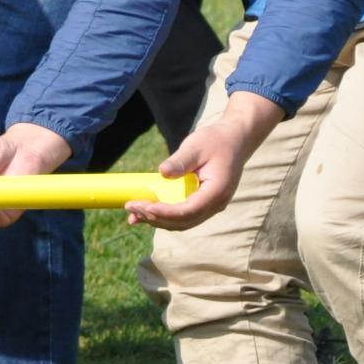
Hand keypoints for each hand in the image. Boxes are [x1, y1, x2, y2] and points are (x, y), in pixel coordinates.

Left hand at [128, 97, 279, 229]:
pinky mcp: (203, 203)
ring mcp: (211, 206)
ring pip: (183, 222)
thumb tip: (162, 172)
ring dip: (158, 220)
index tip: (143, 206)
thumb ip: (180, 161)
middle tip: (130, 207)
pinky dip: (164, 216)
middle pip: (184, 221)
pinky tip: (145, 213)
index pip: (188, 210)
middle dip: (155, 217)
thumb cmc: (215, 141)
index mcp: (217, 191)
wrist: (234, 141)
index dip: (164, 212)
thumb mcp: (196, 146)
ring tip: (133, 213)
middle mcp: (216, 204)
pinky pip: (184, 215)